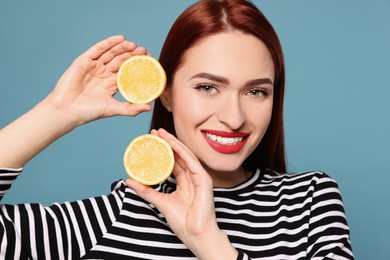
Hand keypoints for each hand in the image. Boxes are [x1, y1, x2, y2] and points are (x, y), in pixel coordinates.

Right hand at [46, 35, 151, 126]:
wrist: (67, 110)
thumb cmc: (88, 112)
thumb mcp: (113, 109)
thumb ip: (131, 109)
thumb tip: (149, 108)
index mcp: (111, 85)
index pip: (127, 72)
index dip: (138, 66)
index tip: (149, 61)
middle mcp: (103, 75)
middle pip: (120, 61)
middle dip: (132, 55)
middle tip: (144, 51)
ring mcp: (94, 67)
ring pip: (111, 54)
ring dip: (123, 48)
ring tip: (134, 45)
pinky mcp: (84, 61)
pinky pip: (98, 49)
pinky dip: (109, 43)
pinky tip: (120, 39)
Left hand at [126, 128, 237, 258]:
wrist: (196, 233)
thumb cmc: (183, 221)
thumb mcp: (160, 202)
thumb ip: (146, 191)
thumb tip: (130, 181)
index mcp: (185, 182)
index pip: (173, 162)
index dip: (163, 151)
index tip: (151, 141)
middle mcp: (192, 177)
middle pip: (179, 156)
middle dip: (167, 143)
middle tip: (154, 132)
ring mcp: (199, 177)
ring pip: (185, 155)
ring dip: (173, 143)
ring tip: (161, 133)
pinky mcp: (204, 179)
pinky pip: (192, 162)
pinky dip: (182, 152)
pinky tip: (173, 144)